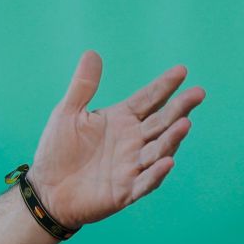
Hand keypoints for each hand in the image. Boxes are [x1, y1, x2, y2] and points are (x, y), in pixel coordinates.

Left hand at [27, 51, 203, 230]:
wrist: (46, 190)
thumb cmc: (58, 151)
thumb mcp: (67, 114)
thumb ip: (83, 86)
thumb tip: (91, 53)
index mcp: (121, 120)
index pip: (148, 99)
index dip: (164, 86)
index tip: (181, 70)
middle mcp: (133, 141)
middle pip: (162, 122)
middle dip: (180, 108)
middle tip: (198, 93)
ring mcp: (132, 166)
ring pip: (159, 150)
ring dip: (172, 138)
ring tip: (185, 124)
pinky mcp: (126, 191)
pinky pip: (145, 182)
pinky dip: (156, 173)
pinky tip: (167, 162)